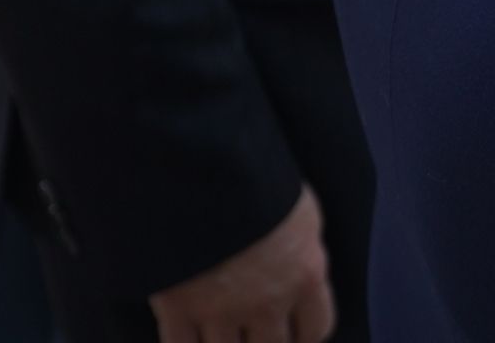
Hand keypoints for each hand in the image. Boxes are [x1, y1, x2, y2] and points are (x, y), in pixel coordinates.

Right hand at [149, 186, 333, 342]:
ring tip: (222, 334)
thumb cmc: (257, 179)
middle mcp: (268, 301)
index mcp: (304, 274)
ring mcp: (221, 310)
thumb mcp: (300, 210)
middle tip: (255, 334)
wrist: (204, 169)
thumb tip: (303, 273)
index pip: (316, 328)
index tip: (293, 332)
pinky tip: (189, 339)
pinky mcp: (178, 309)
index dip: (303, 334)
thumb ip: (304, 250)